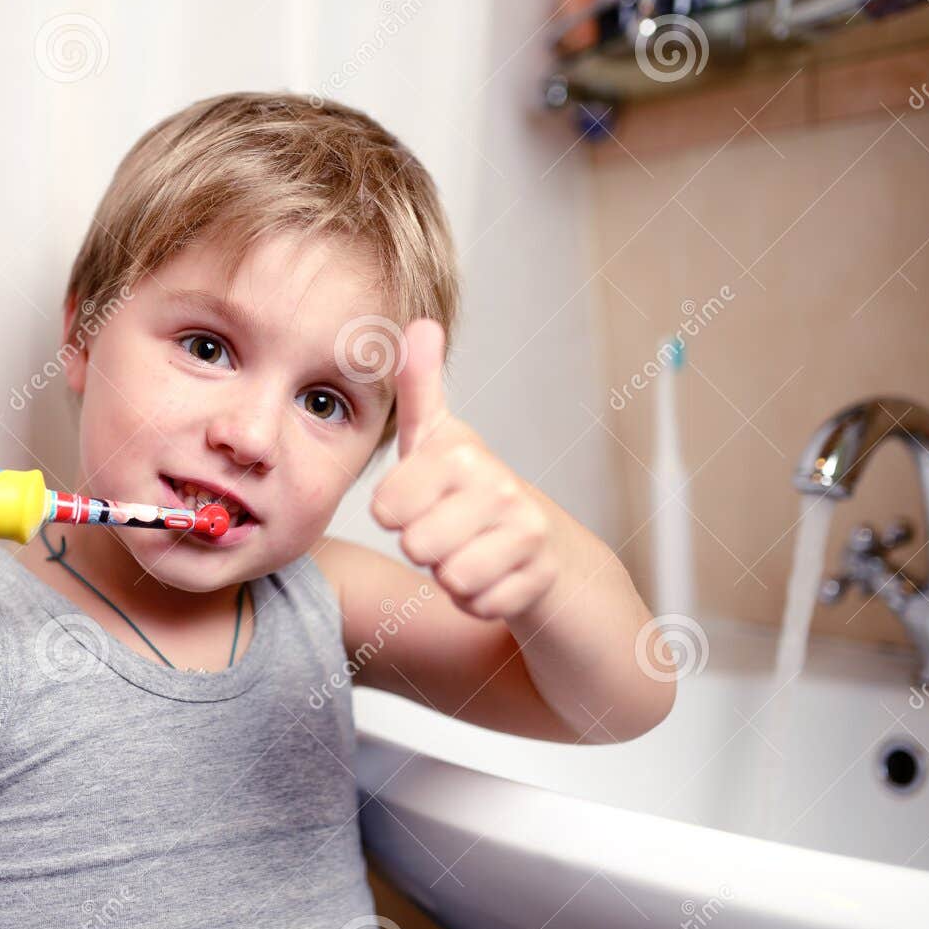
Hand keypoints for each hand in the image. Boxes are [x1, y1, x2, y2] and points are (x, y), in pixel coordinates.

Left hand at [370, 320, 558, 620]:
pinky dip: (478, 600)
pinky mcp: (538, 579)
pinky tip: (493, 575)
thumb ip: (419, 387)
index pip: (386, 509)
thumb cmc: (469, 490)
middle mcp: (499, 488)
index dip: (395, 514)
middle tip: (448, 530)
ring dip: (450, 575)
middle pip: (416, 547)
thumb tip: (420, 323)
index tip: (420, 499)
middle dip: (424, 548)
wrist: (542, 544)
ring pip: (449, 579)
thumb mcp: (437, 440)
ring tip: (469, 550)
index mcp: (462, 454)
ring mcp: (525, 534)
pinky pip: (477, 605)